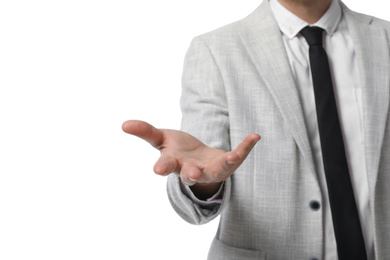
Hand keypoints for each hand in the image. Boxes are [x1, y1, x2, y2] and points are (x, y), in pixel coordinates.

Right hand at [122, 120, 260, 197]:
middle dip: (190, 173)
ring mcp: (211, 169)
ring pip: (216, 171)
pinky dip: (245, 147)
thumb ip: (145, 132)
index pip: (166, 165)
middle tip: (191, 173)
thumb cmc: (178, 151)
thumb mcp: (161, 139)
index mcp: (174, 163)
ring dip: (224, 164)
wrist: (199, 161)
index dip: (162, 167)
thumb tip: (124, 124)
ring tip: (232, 156)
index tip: (157, 171)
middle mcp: (192, 170)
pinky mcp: (227, 164)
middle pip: (190, 174)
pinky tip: (255, 136)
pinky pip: (237, 157)